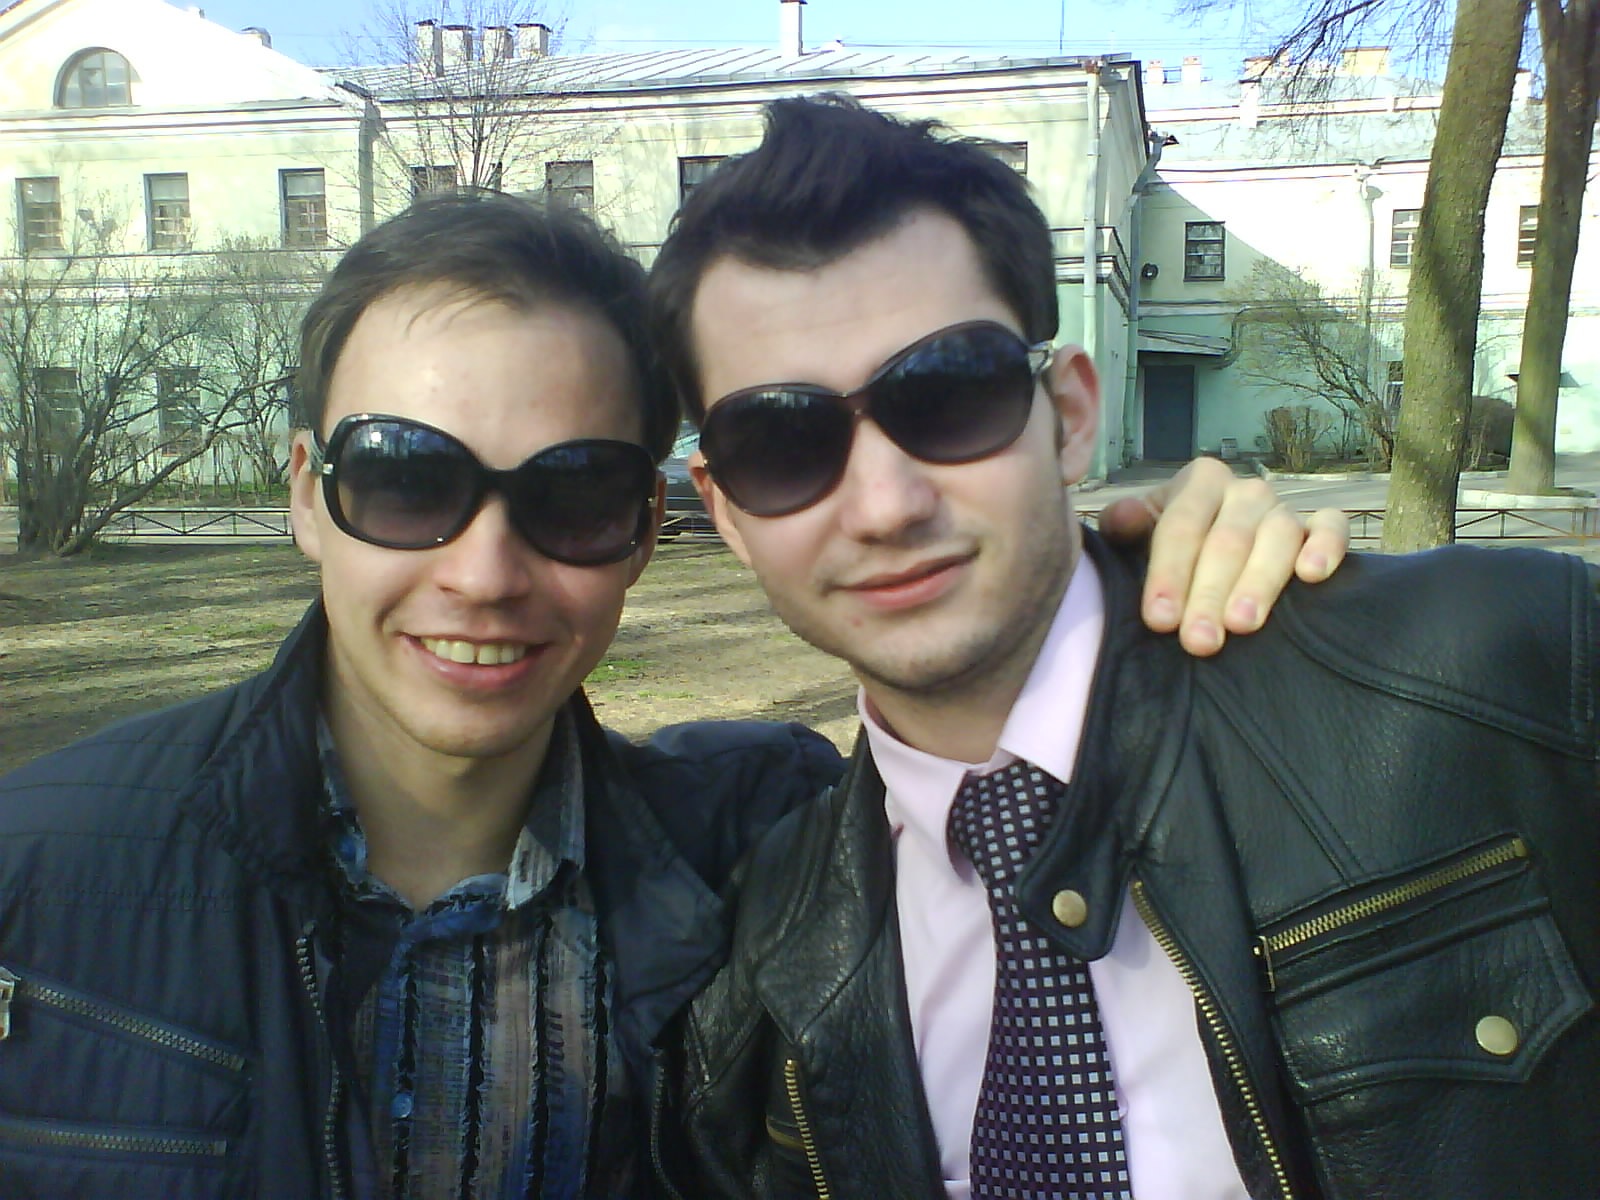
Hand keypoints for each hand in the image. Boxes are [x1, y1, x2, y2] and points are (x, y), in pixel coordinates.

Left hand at [1095, 457, 1347, 656]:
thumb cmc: (1172, 545)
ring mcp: (1284, 507)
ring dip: (1260, 584)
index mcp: (1199, 482)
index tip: (1160, 620)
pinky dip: (1326, 546)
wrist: (1214, 541)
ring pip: (1277, 539)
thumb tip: (1123, 518)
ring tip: (1242, 625)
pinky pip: (1331, 528)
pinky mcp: (1321, 525)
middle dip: (1210, 594)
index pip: (1181, 527)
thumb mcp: (1139, 531)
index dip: (1169, 575)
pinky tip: (1312, 576)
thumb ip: (1125, 525)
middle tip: (1199, 641)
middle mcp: (1244, 491)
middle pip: (1228, 541)